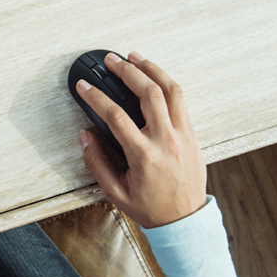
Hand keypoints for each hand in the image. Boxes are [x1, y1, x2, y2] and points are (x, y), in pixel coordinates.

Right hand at [76, 52, 206, 228]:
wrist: (185, 219)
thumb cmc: (151, 207)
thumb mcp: (115, 191)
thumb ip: (97, 162)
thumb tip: (86, 136)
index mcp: (144, 155)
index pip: (116, 116)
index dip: (96, 97)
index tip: (84, 87)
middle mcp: (166, 140)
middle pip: (148, 93)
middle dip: (127, 71)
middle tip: (112, 61)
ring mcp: (183, 135)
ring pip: (171, 90)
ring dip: (152, 69)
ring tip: (136, 57)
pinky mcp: (192, 134)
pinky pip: (181, 100)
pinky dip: (167, 82)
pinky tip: (155, 75)